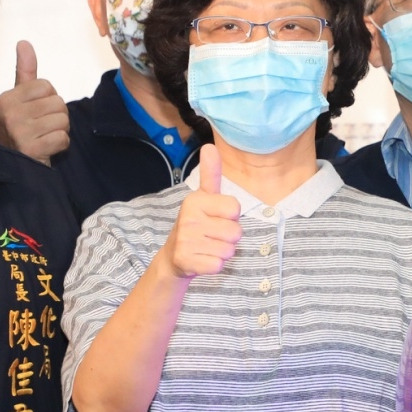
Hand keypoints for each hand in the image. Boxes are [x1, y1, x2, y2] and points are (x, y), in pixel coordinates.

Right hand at [0, 41, 68, 164]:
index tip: (36, 114)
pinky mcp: (31, 148)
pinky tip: (47, 149)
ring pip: (63, 120)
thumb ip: (25, 72)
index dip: (49, 100)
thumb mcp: (20, 100)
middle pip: (57, 102)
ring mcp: (19, 131)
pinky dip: (60, 145)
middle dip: (57, 116)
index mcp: (6, 98)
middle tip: (41, 129)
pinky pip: (63, 138)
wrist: (18, 166)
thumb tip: (24, 43)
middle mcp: (9, 113)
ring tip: (44, 138)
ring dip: (60, 131)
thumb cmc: (22, 130)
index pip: (47, 86)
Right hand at [160, 145, 241, 277]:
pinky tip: (202, 259)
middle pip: (236, 232)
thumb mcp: (204, 197)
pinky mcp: (186, 260)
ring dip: (222, 251)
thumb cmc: (197, 223)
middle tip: (211, 235)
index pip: (235, 208)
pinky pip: (218, 265)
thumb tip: (210, 146)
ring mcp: (186, 240)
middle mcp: (188, 218)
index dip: (231, 216)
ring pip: (229, 250)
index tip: (216, 216)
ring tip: (207, 246)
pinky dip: (215, 265)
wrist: (175, 256)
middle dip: (229, 237)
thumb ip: (211, 173)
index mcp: (196, 200)